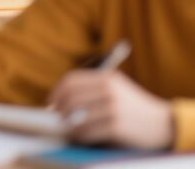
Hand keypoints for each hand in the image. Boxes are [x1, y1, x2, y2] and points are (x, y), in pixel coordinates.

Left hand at [49, 70, 174, 149]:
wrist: (164, 123)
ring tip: (67, 131)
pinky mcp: (116, 125)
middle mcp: (109, 89)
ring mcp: (113, 107)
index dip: (57, 93)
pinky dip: (80, 136)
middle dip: (60, 111)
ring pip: (77, 116)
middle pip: (71, 98)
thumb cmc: (133, 109)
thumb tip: (56, 104)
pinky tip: (80, 138)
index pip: (71, 80)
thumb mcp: (116, 90)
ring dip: (69, 126)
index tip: (51, 104)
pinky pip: (88, 131)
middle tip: (56, 121)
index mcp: (106, 78)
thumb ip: (91, 92)